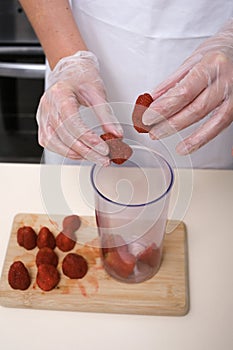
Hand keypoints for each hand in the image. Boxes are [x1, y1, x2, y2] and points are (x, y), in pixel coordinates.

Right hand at [37, 51, 122, 164]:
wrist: (70, 70)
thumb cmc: (81, 77)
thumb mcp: (97, 92)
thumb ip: (106, 115)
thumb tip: (116, 134)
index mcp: (60, 94)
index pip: (72, 122)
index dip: (88, 138)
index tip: (104, 148)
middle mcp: (48, 105)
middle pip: (65, 135)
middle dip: (87, 151)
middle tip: (104, 159)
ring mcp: (43, 115)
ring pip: (53, 141)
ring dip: (75, 153)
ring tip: (93, 157)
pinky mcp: (43, 122)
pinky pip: (48, 141)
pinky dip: (63, 150)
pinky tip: (78, 153)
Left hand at [142, 20, 232, 154]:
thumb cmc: (218, 52)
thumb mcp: (192, 60)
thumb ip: (173, 81)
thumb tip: (153, 99)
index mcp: (212, 64)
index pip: (184, 92)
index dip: (164, 108)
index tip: (148, 116)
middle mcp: (226, 80)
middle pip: (196, 109)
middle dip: (170, 123)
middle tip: (152, 131)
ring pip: (212, 121)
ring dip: (186, 136)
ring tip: (166, 139)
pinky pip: (221, 126)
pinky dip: (202, 138)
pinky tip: (187, 146)